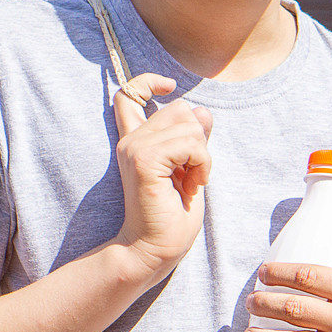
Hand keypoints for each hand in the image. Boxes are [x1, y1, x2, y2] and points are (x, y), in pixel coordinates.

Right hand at [112, 73, 212, 272]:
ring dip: (203, 155)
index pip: (129, 93)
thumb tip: (202, 111)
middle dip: (198, 138)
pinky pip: (191, 144)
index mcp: (137, 142)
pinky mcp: (145, 161)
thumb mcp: (190, 169)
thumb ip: (193, 140)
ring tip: (191, 181)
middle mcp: (131, 141)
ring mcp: (135, 149)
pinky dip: (202, 164)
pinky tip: (192, 185)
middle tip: (191, 172)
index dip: (148, 81)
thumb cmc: (172, 217)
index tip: (169, 86)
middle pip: (180, 108)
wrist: (154, 250)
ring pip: (189, 124)